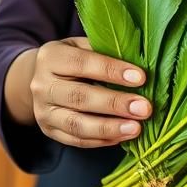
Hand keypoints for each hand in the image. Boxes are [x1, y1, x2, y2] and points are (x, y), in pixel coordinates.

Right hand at [29, 37, 150, 147]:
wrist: (42, 78)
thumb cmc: (73, 59)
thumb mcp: (83, 46)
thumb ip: (105, 52)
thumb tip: (141, 65)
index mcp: (51, 57)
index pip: (82, 64)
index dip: (112, 71)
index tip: (141, 78)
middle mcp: (42, 85)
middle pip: (79, 97)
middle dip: (115, 103)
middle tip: (144, 108)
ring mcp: (43, 111)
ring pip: (76, 124)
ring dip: (109, 128)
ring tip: (136, 128)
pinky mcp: (49, 131)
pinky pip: (76, 140)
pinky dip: (101, 140)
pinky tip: (123, 136)